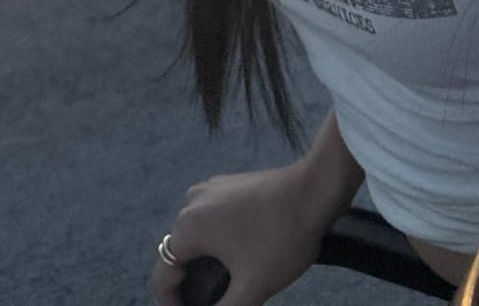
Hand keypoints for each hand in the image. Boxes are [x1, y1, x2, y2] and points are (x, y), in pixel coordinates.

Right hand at [151, 161, 327, 305]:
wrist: (315, 190)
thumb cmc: (283, 236)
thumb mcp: (251, 287)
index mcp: (189, 226)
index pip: (163, 276)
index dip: (172, 304)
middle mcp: (193, 202)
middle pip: (178, 254)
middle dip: (191, 282)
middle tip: (214, 304)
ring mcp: (212, 188)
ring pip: (196, 234)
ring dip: (205, 260)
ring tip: (229, 282)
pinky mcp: (230, 184)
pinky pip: (213, 218)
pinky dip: (219, 239)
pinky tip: (241, 253)